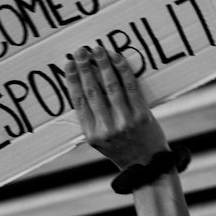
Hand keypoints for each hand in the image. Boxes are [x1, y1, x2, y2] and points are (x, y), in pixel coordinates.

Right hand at [65, 46, 167, 169]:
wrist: (147, 165)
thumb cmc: (121, 149)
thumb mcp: (99, 142)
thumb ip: (90, 120)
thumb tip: (80, 88)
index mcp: (92, 134)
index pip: (78, 102)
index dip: (72, 81)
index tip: (68, 64)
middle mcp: (107, 128)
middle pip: (92, 91)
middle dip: (85, 68)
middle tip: (80, 51)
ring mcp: (125, 121)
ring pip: (111, 86)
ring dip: (103, 64)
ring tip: (97, 50)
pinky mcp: (142, 115)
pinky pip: (131, 87)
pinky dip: (123, 70)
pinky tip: (117, 58)